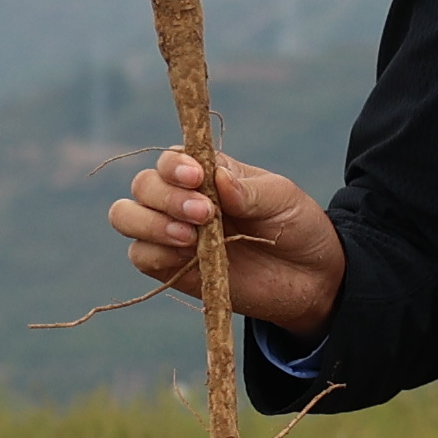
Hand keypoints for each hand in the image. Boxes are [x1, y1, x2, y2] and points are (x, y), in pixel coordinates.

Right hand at [110, 144, 347, 337]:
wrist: (311, 278)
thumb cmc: (295, 227)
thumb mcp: (282, 199)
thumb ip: (250, 190)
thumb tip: (218, 179)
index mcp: (207, 174)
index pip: (170, 159)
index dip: (175, 165)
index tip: (197, 178)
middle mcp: (182, 199)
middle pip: (143, 185)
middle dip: (166, 197)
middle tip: (206, 214)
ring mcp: (173, 233)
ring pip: (126, 216)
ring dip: (150, 222)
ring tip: (190, 236)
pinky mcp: (172, 267)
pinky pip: (141, 256)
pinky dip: (155, 252)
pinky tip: (187, 255)